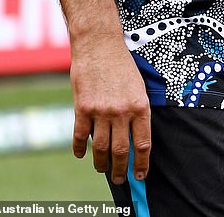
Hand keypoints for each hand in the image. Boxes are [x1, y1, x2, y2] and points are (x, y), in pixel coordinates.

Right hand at [70, 37, 150, 184]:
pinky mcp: (82, 107)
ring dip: (101, 163)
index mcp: (140, 106)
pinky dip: (80, 148)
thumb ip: (136, 112)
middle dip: (120, 170)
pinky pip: (81, 136)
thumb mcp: (138, 86)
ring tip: (102, 168)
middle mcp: (122, 111)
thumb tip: (133, 139)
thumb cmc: (121, 64)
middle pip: (122, 151)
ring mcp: (101, 110)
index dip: (141, 164)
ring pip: (101, 148)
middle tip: (119, 179)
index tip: (140, 176)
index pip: (143, 144)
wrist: (99, 44)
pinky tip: (81, 154)